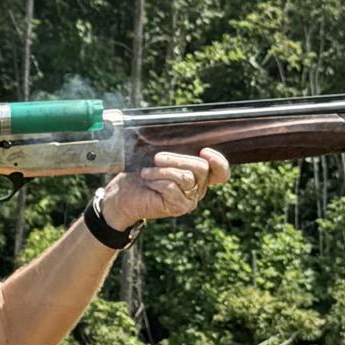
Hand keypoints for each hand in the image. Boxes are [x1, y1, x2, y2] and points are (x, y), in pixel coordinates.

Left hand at [102, 149, 229, 230]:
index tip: (204, 151)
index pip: (221, 172)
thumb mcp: (160, 157)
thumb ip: (175, 150)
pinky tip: (147, 181)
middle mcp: (198, 188)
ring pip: (186, 177)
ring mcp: (189, 199)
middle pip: (202, 168)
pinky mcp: (178, 208)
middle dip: (177, 159)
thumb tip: (180, 136)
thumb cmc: (141, 173)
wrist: (123, 195)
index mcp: (198, 174)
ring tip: (146, 172)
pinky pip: (172, 188)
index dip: (219, 161)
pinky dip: (157, 181)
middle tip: (157, 158)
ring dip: (162, 170)